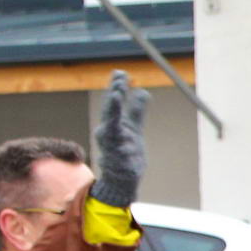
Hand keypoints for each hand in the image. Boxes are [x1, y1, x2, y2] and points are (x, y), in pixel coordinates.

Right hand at [92, 70, 147, 209]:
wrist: (122, 177)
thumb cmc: (126, 151)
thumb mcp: (134, 127)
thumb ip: (136, 110)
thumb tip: (143, 91)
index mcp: (114, 123)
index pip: (114, 102)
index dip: (116, 88)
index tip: (121, 73)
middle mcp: (108, 132)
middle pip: (110, 111)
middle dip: (114, 95)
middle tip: (119, 82)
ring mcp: (111, 146)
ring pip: (110, 126)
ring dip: (113, 110)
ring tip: (116, 96)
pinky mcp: (117, 159)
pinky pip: (118, 149)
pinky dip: (121, 141)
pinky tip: (123, 133)